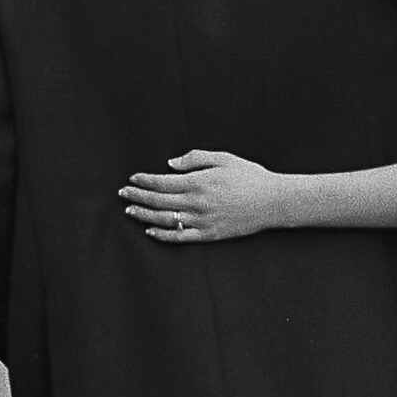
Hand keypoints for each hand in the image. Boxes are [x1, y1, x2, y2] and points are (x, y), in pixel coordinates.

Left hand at [120, 149, 281, 242]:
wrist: (273, 202)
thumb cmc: (250, 176)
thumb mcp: (224, 158)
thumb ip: (195, 158)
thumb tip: (170, 164)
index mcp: (199, 182)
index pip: (162, 182)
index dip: (144, 181)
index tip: (132, 178)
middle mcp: (197, 203)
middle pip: (158, 201)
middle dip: (138, 196)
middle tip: (123, 193)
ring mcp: (202, 221)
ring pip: (165, 220)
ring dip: (144, 216)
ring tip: (130, 211)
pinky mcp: (209, 235)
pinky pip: (180, 237)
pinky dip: (163, 235)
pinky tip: (150, 232)